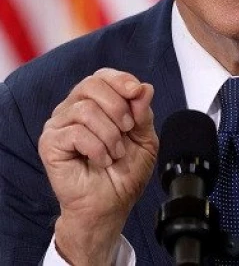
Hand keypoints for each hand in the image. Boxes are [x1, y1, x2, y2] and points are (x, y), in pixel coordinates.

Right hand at [38, 68, 158, 264]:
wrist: (110, 205)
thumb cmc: (124, 171)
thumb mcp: (144, 139)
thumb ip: (143, 113)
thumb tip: (144, 87)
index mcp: (96, 102)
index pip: (103, 76)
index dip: (121, 80)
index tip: (136, 92)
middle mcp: (74, 108)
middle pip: (91, 85)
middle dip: (118, 107)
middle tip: (127, 130)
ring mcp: (59, 124)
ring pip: (86, 110)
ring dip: (110, 134)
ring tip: (115, 153)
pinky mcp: (50, 143)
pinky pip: (76, 132)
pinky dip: (97, 148)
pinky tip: (101, 160)